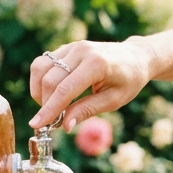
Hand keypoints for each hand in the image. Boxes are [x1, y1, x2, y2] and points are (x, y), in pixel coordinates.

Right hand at [29, 38, 154, 131]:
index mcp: (96, 64)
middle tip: (51, 121)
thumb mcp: (114, 100)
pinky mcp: (66, 47)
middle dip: (45, 103)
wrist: (136, 57)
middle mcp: (81, 51)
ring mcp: (72, 46)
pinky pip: (43, 62)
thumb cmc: (129, 81)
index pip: (65, 89)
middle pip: (49, 80)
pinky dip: (41, 80)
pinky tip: (52, 93)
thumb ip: (87, 110)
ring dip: (38, 91)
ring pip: (40, 68)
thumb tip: (64, 126)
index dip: (49, 109)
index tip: (37, 125)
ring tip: (52, 106)